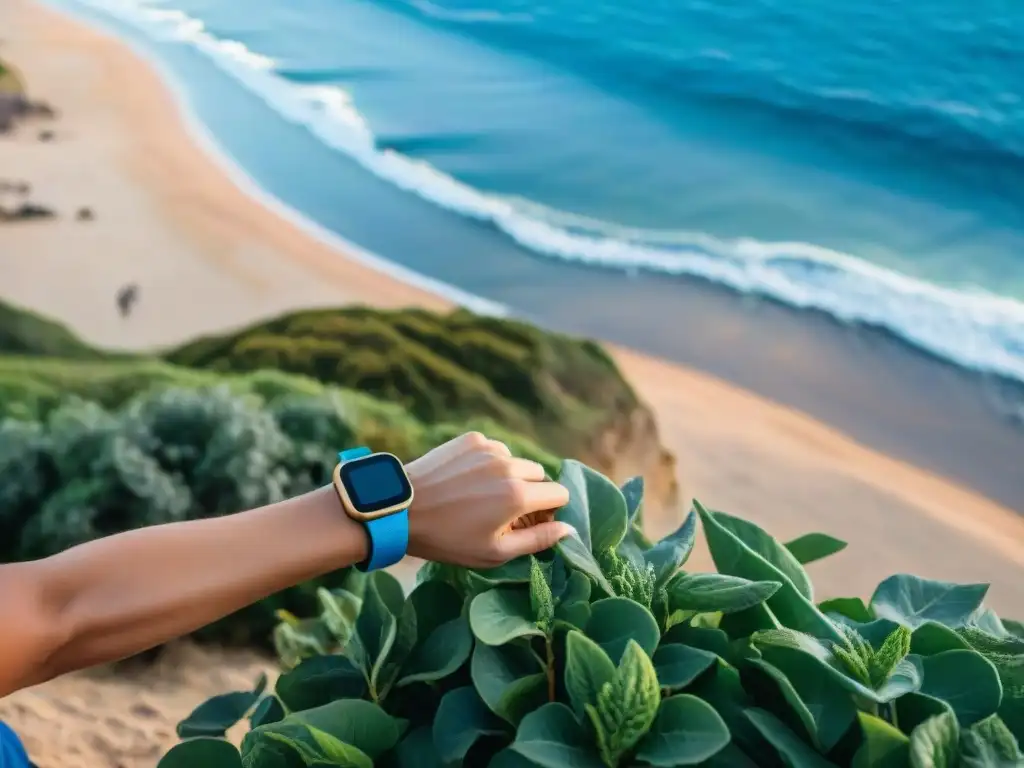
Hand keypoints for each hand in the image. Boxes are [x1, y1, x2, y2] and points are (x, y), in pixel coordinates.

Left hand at [404, 432, 573, 567]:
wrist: (401, 510)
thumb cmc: (448, 539)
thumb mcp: (495, 552)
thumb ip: (537, 540)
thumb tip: (568, 529)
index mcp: (518, 495)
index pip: (559, 494)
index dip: (550, 512)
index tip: (530, 523)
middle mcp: (509, 465)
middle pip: (540, 475)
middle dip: (532, 493)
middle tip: (506, 512)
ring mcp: (489, 448)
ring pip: (517, 462)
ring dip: (510, 477)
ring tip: (482, 496)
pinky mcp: (472, 439)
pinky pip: (495, 451)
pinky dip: (490, 464)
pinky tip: (468, 481)